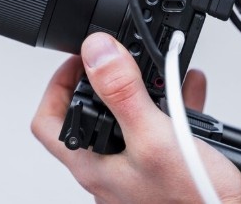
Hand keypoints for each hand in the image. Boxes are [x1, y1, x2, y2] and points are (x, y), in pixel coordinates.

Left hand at [32, 33, 240, 203]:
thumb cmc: (192, 202)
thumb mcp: (154, 136)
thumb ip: (122, 93)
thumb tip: (96, 51)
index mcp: (93, 165)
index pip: (48, 122)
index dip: (56, 84)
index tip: (80, 58)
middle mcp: (109, 169)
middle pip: (88, 114)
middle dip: (104, 78)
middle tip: (115, 55)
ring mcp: (135, 169)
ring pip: (128, 119)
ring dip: (142, 87)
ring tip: (156, 65)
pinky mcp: (162, 168)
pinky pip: (160, 127)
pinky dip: (172, 102)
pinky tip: (189, 87)